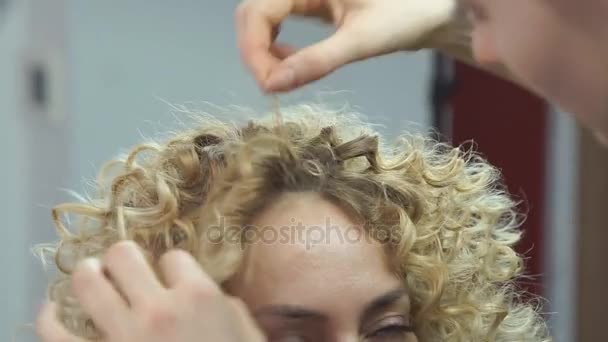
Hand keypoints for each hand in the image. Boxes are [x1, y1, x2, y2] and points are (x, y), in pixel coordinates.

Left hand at [36, 241, 263, 341]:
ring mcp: (122, 336)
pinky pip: (55, 334)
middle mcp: (157, 308)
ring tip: (92, 276)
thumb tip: (213, 298)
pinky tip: (53, 310)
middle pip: (123, 255)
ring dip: (88, 274)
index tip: (174, 278)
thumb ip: (228, 308)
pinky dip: (49, 318)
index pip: (174, 258)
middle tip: (127, 268)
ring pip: (86, 282)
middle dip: (124, 257)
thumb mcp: (248, 336)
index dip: (174, 267)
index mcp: (198, 297)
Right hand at [236, 0, 457, 91]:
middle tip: (273, 86)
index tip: (268, 87)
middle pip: (252, 14)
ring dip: (262, 51)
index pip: (256, 11)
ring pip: (261, 18)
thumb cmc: (407, 15)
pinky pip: (277, 21)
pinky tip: (290, 61)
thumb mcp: (361, 40)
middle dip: (254, 52)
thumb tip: (272, 86)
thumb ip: (317, 61)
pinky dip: (275, 45)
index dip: (253, 51)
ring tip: (282, 77)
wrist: (435, 7)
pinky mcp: (310, 2)